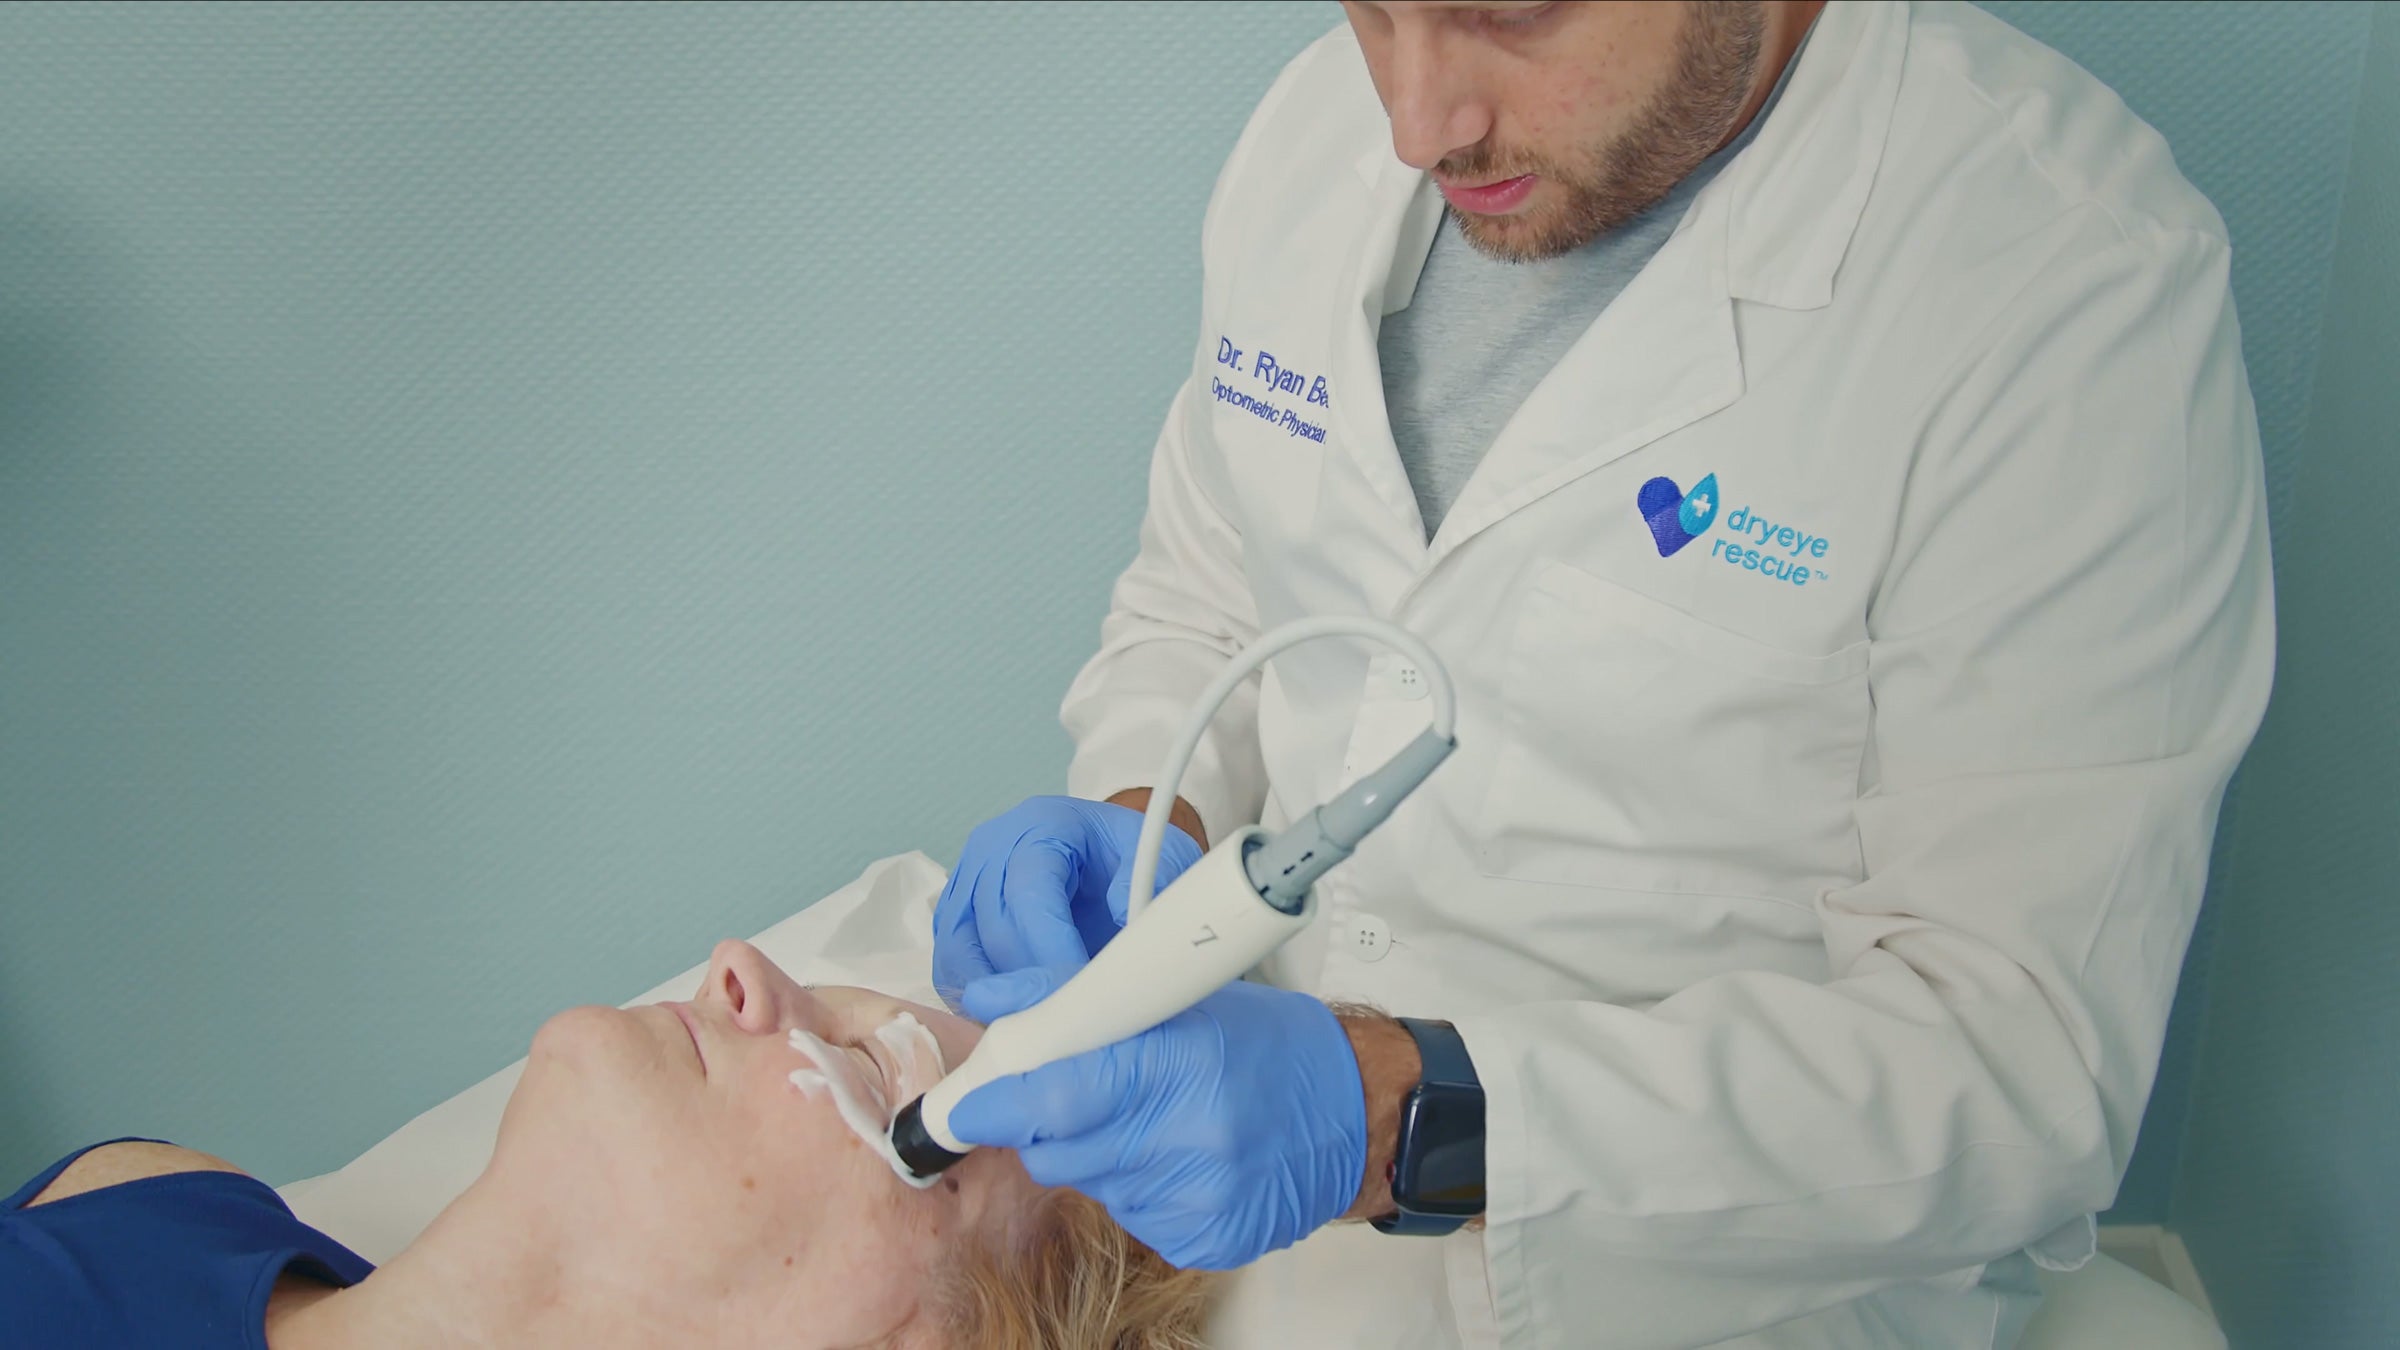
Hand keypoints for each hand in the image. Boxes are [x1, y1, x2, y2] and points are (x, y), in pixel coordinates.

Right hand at [931, 796, 1203, 1008]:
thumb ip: (1150, 883)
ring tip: (1043, 1025)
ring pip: (961, 953)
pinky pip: (950, 970)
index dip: (1052, 947)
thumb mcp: (1163, 857)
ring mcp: (965, 885)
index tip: (1082, 993)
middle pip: (992, 926)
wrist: (1109, 862)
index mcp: (1041, 823)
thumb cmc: (1132, 859)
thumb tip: (1125, 921)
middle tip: (1067, 1022)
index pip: (1031, 891)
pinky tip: (1017, 1019)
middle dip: (1029, 981)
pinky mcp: (955, 924)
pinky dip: (978, 1002)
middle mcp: (991, 848)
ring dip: (998, 997)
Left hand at [948, 966, 1366, 1269]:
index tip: (964, 1105)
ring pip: (1088, 1185)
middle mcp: (1190, 1136)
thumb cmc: (1264, 1044)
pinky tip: (1176, 1157)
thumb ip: (1075, 995)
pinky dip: (1136, 1188)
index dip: (997, 1102)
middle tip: (1072, 1095)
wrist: (1355, 1112)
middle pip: (1056, 1150)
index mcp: (1180, 1061)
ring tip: (1147, 1119)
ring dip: (1095, 1153)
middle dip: (1043, 1123)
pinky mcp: (1206, 1241)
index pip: (1055, 1095)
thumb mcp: (1179, 999)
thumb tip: (987, 996)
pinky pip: (1130, 1218)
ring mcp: (1198, 1197)